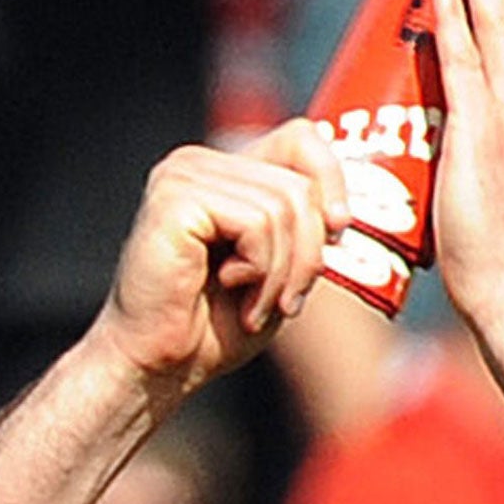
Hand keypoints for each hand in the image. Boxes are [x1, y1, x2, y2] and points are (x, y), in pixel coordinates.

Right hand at [90, 120, 349, 408]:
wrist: (158, 365)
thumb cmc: (211, 327)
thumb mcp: (278, 270)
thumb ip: (305, 229)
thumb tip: (345, 210)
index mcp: (223, 173)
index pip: (301, 138)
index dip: (332, 181)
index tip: (338, 233)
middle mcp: (200, 164)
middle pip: (299, 185)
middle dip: (307, 255)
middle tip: (285, 302)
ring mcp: (183, 176)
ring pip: (283, 207)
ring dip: (282, 272)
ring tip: (255, 304)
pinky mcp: (176, 199)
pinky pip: (256, 222)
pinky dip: (260, 269)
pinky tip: (231, 289)